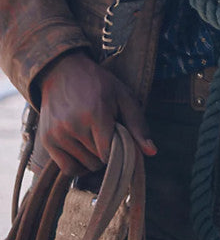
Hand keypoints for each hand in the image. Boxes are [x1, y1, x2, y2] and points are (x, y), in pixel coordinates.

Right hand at [38, 51, 155, 177]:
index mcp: (95, 113)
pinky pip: (66, 168)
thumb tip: (152, 152)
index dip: (118, 150)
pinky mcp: (46, 140)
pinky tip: (84, 152)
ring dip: (92, 158)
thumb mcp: (123, 97)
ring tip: (94, 139)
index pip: (109, 153)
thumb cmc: (98, 84)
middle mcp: (73, 125)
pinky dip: (77, 165)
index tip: (119, 139)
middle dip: (106, 153)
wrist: (62, 71)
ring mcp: (57, 134)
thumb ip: (138, 125)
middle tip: (106, 136)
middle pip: (97, 160)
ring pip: (83, 165)